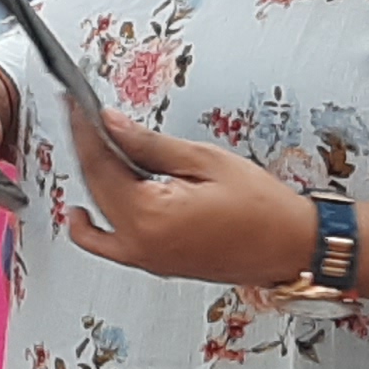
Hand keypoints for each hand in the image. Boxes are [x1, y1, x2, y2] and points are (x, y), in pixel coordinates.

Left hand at [58, 110, 316, 288]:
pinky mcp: (155, 264)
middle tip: (81, 115)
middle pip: (96, 188)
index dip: (84, 130)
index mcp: (149, 217)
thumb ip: (150, 144)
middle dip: (87, 148)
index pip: (100, 164)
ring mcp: (146, 259)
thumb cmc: (263, 209)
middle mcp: (140, 245)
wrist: (293, 247)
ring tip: (93, 143)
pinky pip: (110, 244)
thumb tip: (112, 125)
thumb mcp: (204, 161)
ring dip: (92, 178)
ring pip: (100, 214)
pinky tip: (86, 207)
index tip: (74, 104)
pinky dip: (94, 225)